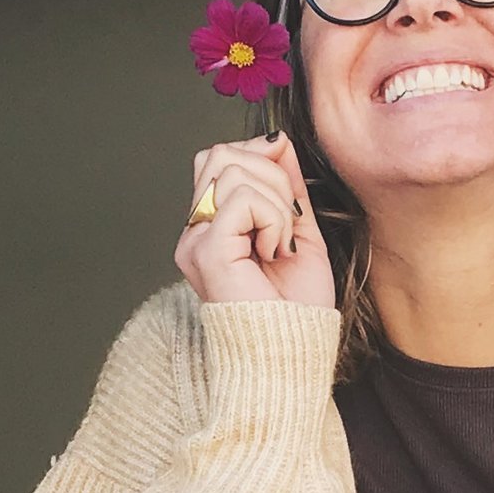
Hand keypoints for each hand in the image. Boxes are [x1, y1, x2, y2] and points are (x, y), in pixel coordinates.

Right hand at [174, 130, 335, 309]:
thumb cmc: (296, 306)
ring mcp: (196, 240)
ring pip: (233, 168)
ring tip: (279, 244)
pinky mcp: (206, 250)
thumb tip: (278, 141)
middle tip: (285, 225)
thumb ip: (286, 186)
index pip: (222, 157)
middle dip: (271, 175)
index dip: (264, 163)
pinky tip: (274, 252)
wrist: (293, 351)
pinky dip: (272, 219)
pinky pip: (241, 198)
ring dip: (276, 202)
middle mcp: (195, 232)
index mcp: (211, 227)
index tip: (289, 209)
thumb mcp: (298, 229)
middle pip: (222, 153)